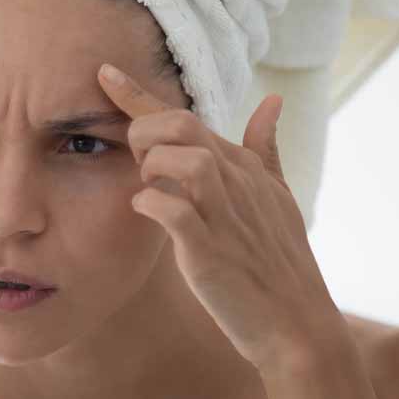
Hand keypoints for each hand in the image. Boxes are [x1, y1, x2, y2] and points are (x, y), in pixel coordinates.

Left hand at [97, 63, 347, 370]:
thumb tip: (273, 100)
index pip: (186, 117)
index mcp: (243, 165)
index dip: (137, 95)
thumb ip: (267, 148)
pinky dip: (151, 206)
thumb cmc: (278, 261)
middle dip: (143, 132)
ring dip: (151, 168)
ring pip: (184, 160)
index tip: (102, 73)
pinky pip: (175, 213)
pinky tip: (144, 212)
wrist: (296, 325)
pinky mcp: (211, 252)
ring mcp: (226, 216)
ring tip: (147, 188)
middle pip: (182, 125)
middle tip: (135, 161)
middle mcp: (236, 182)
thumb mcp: (279, 196)